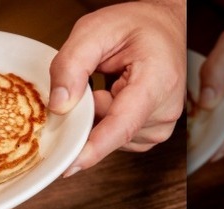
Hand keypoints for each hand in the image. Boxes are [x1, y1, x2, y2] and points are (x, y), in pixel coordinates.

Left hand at [49, 1, 185, 176]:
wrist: (163, 26)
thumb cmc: (135, 25)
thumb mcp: (94, 30)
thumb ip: (71, 65)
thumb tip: (59, 106)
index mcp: (157, 81)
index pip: (122, 125)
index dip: (93, 148)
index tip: (68, 167)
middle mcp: (164, 110)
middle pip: (107, 132)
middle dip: (87, 113)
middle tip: (93, 79)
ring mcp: (160, 125)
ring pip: (107, 136)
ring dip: (96, 114)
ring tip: (109, 82)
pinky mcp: (150, 133)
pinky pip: (113, 137)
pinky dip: (103, 119)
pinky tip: (112, 94)